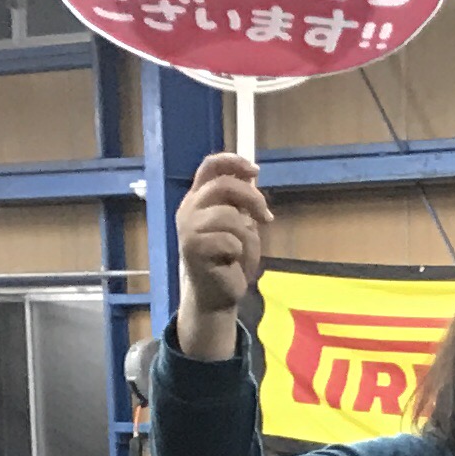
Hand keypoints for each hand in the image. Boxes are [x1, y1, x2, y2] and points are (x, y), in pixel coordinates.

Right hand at [172, 150, 272, 359]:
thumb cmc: (228, 258)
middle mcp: (189, 209)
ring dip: (247, 235)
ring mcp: (188, 228)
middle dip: (253, 198)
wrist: (215, 293)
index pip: (209, 166)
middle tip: (266, 217)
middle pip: (223, 185)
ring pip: (230, 216)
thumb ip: (240, 203)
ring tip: (242, 251)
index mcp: (198, 198)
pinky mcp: (193, 249)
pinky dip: (240, 253)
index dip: (232, 162)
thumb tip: (252, 178)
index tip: (255, 170)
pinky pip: (230, 241)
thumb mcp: (239, 225)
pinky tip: (231, 263)